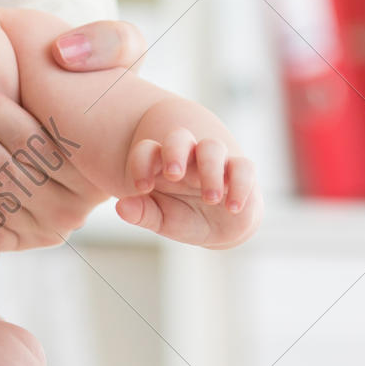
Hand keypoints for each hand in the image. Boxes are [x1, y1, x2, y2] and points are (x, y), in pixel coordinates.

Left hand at [0, 19, 145, 251]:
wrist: (70, 120)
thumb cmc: (71, 75)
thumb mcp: (107, 50)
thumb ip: (107, 43)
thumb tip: (65, 50)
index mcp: (94, 152)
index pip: (29, 131)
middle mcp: (78, 196)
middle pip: (5, 164)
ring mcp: (52, 223)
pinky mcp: (26, 241)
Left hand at [117, 129, 260, 247]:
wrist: (220, 228)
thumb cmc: (185, 217)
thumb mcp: (161, 219)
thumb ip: (141, 213)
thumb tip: (121, 207)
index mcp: (162, 163)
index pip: (147, 150)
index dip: (140, 164)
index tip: (141, 189)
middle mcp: (188, 157)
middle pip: (179, 137)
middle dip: (175, 151)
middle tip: (173, 174)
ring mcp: (215, 162)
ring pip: (212, 147)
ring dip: (210, 170)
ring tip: (210, 198)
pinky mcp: (239, 172)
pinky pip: (243, 167)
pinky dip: (240, 185)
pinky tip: (232, 207)